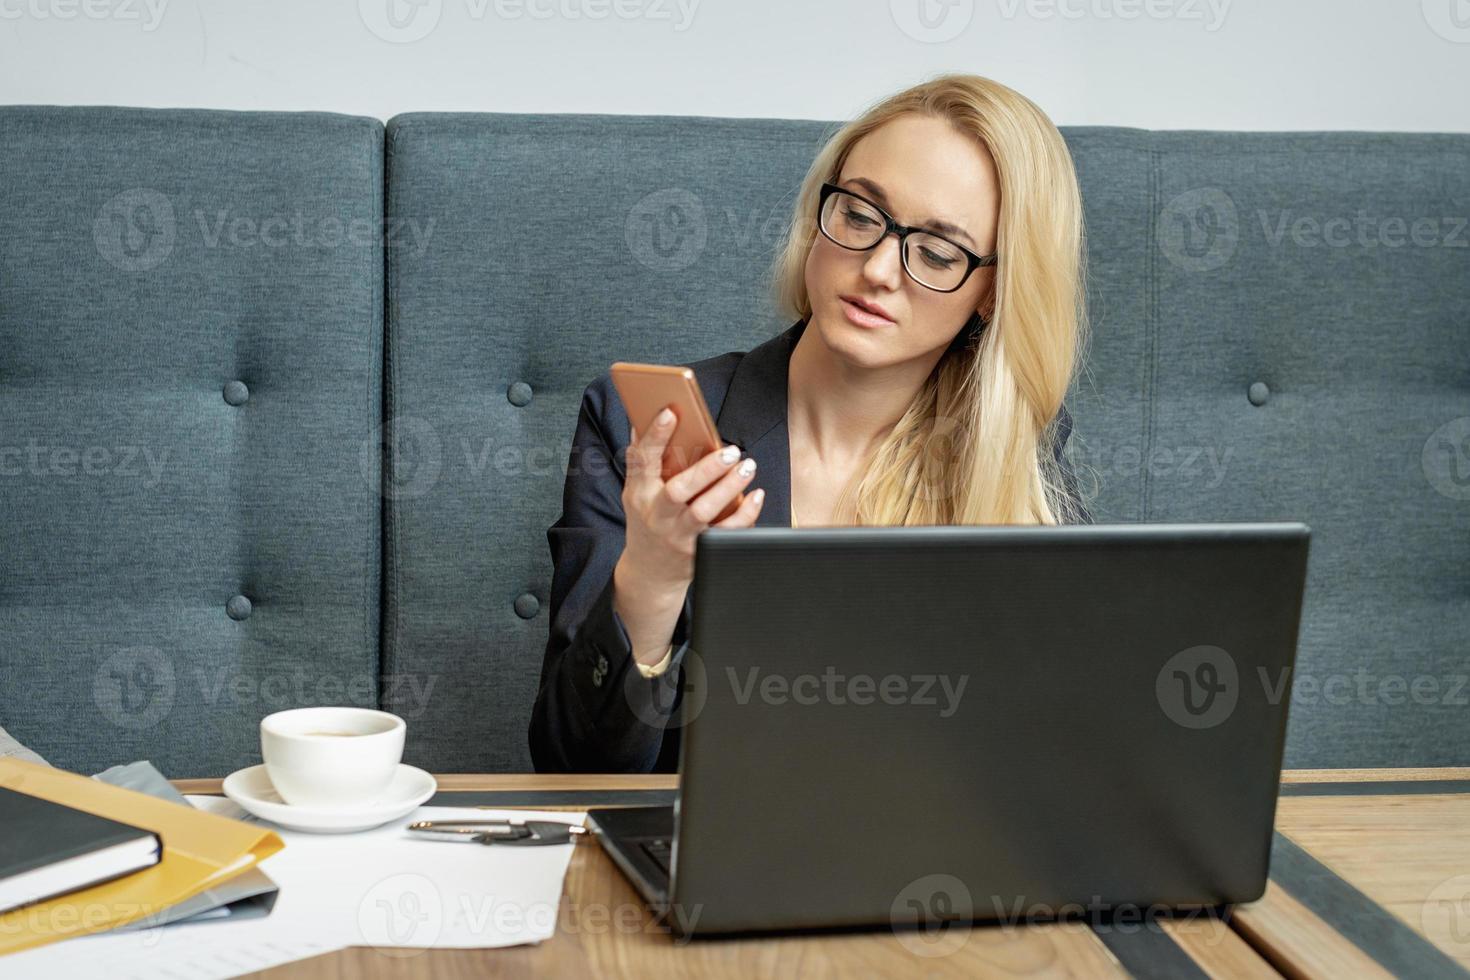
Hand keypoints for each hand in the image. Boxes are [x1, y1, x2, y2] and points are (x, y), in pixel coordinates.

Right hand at [619, 405, 765, 593]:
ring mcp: (679, 535)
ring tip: (747, 466)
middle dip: (706, 469)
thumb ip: (641, 461)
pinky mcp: (699, 551)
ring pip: (704, 511)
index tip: (670, 412)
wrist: (649, 573)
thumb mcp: (635, 492)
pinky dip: (745, 514)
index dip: (655, 436)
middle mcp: (658, 515)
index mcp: (640, 494)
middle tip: (729, 451)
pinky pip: (726, 532)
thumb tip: (643, 421)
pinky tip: (756, 495)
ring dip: (729, 487)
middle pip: (679, 490)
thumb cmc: (646, 522)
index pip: (643, 461)